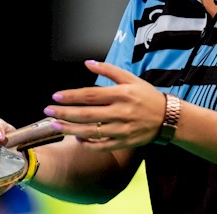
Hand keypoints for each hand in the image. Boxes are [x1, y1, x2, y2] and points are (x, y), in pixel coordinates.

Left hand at [43, 60, 167, 150]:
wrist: (168, 118)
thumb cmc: (147, 96)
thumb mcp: (131, 79)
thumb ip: (109, 70)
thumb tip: (87, 63)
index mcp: (121, 95)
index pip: (90, 95)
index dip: (71, 96)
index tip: (56, 96)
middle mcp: (120, 112)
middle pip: (86, 114)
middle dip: (65, 113)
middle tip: (48, 110)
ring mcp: (121, 130)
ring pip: (91, 131)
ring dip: (71, 129)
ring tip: (55, 125)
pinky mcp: (123, 143)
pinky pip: (102, 146)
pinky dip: (88, 144)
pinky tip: (76, 138)